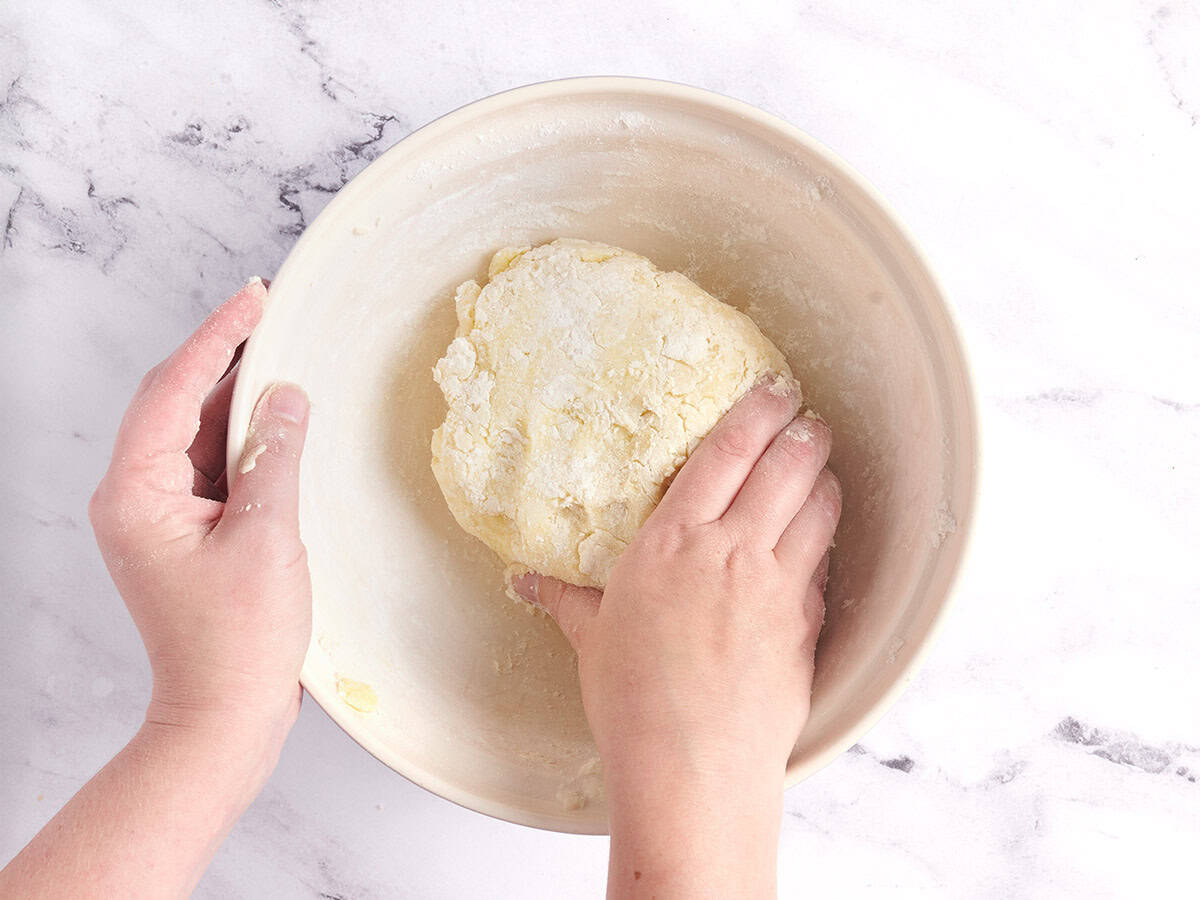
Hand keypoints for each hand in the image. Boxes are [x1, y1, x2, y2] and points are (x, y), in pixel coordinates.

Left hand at [89, 278, 311, 751]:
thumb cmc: (238, 639)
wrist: (222, 715)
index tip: (255, 298)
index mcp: (135, 493)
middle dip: (224, 358)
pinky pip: (210, 467)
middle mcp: (134, 497)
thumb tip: (286, 396)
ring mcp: (157, 516)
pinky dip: (243, 440)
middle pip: (176, 403)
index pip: (173, 390)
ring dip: (237, 398)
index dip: (216, 338)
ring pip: (194, 433)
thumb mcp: (267, 538)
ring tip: (283, 358)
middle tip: (271, 314)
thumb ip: (275, 457)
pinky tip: (278, 423)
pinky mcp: (185, 532)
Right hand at [513, 380, 840, 897]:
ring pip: (818, 509)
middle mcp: (731, 551)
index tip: (773, 390)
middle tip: (807, 416)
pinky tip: (820, 537)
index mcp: (674, 542)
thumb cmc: (633, 703)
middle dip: (801, 432)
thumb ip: (565, 600)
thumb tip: (524, 583)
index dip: (755, 413)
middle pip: (785, 468)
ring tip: (822, 462)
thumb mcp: (593, 640)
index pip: (725, 454)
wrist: (691, 768)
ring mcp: (776, 587)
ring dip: (825, 478)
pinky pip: (823, 566)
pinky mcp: (805, 625)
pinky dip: (825, 541)